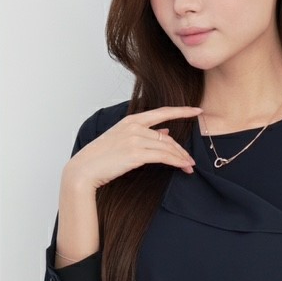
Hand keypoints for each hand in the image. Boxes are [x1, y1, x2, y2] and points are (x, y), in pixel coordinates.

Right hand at [65, 104, 201, 191]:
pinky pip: (164, 156)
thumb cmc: (100, 157)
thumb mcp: (121, 140)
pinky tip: (183, 166)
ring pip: (167, 147)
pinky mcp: (136, 153)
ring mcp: (135, 139)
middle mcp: (134, 127)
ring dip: (181, 158)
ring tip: (189, 166)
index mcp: (131, 120)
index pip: (162, 112)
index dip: (182, 111)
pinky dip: (176, 161)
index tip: (197, 111)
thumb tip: (166, 133)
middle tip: (191, 160)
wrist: (84, 169)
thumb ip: (144, 134)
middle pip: (167, 137)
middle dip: (181, 149)